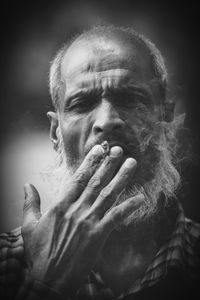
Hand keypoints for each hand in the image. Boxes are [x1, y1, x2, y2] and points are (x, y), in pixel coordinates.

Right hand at [22, 145, 143, 295]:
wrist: (49, 280)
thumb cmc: (39, 254)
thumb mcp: (29, 227)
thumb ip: (30, 204)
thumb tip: (26, 185)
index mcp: (60, 206)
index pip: (78, 178)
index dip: (89, 163)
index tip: (98, 150)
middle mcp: (77, 210)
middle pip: (95, 182)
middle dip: (108, 164)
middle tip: (118, 150)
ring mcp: (89, 222)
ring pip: (108, 194)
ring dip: (121, 178)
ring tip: (131, 163)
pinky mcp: (99, 235)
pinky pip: (117, 217)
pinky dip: (129, 207)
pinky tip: (141, 198)